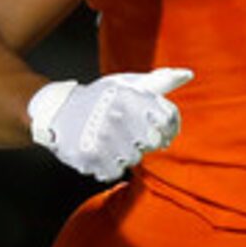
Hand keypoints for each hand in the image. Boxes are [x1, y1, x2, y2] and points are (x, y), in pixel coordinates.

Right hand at [28, 69, 194, 181]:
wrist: (58, 112)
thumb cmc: (99, 98)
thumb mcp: (127, 84)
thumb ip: (159, 81)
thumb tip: (187, 74)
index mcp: (129, 95)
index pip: (168, 119)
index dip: (168, 128)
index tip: (160, 130)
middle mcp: (117, 115)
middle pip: (152, 143)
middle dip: (142, 140)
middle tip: (125, 131)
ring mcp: (103, 137)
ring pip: (133, 159)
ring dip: (123, 153)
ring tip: (107, 139)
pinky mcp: (90, 156)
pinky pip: (114, 172)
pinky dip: (108, 166)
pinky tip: (98, 150)